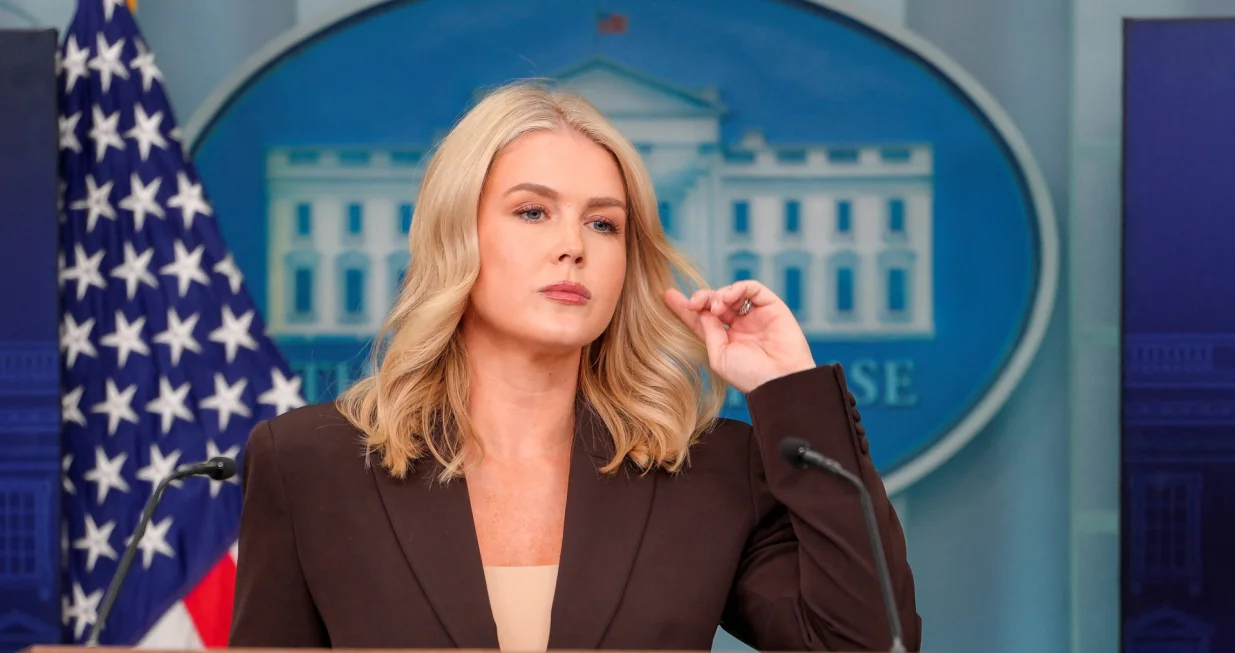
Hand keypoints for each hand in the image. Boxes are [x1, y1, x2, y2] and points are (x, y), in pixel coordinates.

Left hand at [665, 280, 815, 393]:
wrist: (779, 380)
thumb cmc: (750, 376)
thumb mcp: (720, 356)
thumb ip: (709, 331)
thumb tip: (699, 310)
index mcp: (726, 340)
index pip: (702, 319)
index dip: (686, 307)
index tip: (668, 295)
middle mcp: (740, 326)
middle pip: (715, 302)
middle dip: (702, 298)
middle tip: (694, 303)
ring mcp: (756, 315)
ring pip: (732, 292)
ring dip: (719, 294)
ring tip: (715, 307)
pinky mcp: (772, 306)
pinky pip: (752, 288)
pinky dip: (737, 288)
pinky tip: (727, 298)